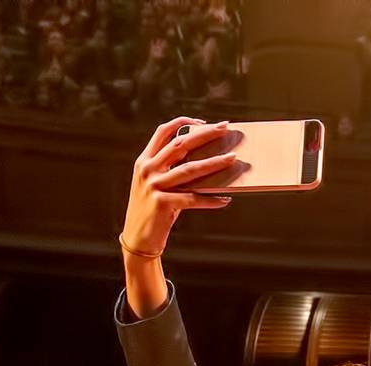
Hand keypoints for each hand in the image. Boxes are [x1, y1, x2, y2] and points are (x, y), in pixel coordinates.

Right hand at [120, 117, 238, 262]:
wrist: (137, 239)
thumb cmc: (154, 211)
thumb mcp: (158, 185)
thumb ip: (173, 171)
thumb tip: (206, 162)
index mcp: (145, 161)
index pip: (163, 132)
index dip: (183, 122)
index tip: (203, 122)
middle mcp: (147, 170)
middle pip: (180, 144)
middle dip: (205, 134)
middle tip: (225, 127)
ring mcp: (153, 186)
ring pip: (190, 169)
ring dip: (214, 163)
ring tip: (233, 158)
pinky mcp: (161, 203)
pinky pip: (192, 199)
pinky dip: (210, 200)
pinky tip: (225, 200)